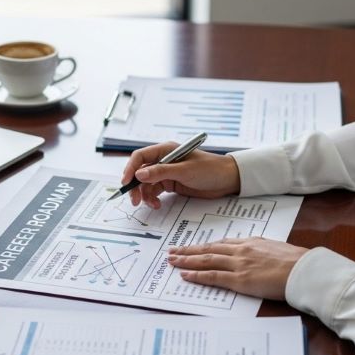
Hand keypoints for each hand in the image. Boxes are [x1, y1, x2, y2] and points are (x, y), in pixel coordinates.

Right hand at [121, 142, 240, 208]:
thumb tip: (139, 174)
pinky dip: (153, 198)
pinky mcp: (171, 183)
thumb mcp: (184, 171)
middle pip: (140, 172)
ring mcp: (167, 172)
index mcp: (165, 150)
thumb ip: (161, 172)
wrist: (227, 179)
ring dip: (145, 195)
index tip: (126, 183)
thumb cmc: (209, 169)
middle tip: (134, 201)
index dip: (130, 169)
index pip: (140, 156)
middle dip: (135, 186)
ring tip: (153, 205)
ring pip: (146, 184)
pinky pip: (155, 191)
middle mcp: (163, 160)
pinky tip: (158, 204)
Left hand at [167, 237, 307, 299]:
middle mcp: (241, 250)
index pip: (221, 244)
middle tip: (172, 251)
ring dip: (187, 261)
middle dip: (188, 251)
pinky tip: (185, 275)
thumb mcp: (276, 250)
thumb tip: (257, 256)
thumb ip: (262, 251)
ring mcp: (238, 264)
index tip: (193, 247)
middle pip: (208, 249)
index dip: (204, 246)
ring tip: (172, 260)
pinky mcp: (240, 280)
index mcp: (250, 242)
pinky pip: (213, 277)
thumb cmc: (296, 262)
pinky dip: (197, 276)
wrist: (304, 270)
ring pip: (206, 260)